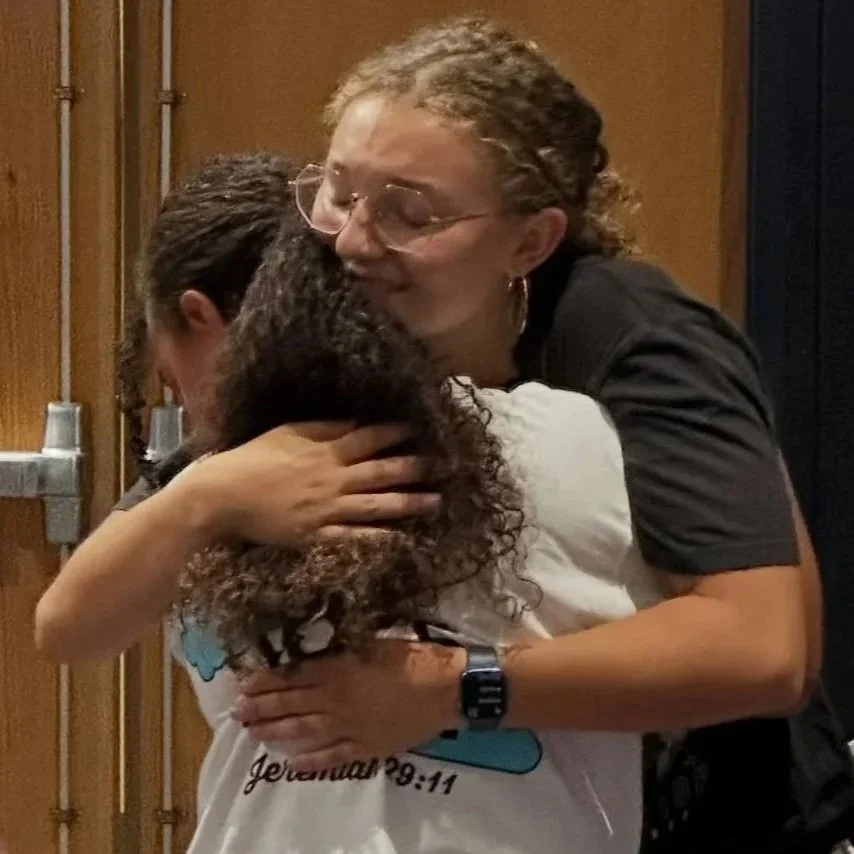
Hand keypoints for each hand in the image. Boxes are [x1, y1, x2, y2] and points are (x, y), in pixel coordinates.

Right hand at [177, 422, 439, 545]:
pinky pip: (355, 538)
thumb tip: (356, 422)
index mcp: (326, 450)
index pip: (370, 438)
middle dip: (416, 467)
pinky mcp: (317, 536)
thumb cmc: (253, 457)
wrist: (224, 495)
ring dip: (409, 503)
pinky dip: (379, 539)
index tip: (421, 430)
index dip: (398, 433)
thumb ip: (324, 427)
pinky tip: (402, 539)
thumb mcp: (287, 431)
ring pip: (377, 505)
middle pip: (383, 471)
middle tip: (446, 465)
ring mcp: (327, 510)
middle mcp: (333, 479)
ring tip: (437, 501)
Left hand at [232, 641, 463, 772]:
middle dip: (262, 707)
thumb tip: (316, 651)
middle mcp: (337, 701)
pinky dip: (311, 761)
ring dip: (277, 732)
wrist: (447, 689)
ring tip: (254, 733)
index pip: (294, 676)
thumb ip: (343, 649)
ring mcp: (350, 728)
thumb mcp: (374, 641)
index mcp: (340, 670)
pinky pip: (333, 757)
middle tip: (237, 712)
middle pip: (293, 704)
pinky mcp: (366, 748)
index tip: (245, 683)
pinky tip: (292, 764)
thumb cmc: (413, 657)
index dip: (268, 680)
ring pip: (305, 731)